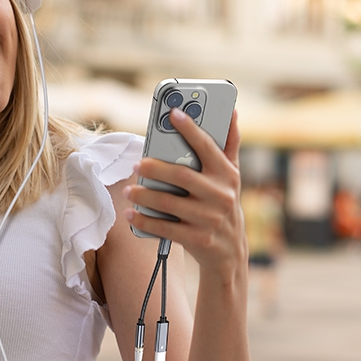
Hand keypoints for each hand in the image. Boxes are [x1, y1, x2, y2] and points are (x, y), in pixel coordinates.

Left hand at [124, 109, 244, 273]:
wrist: (231, 249)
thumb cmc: (224, 202)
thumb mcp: (231, 175)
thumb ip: (229, 144)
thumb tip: (232, 112)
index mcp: (227, 174)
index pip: (207, 147)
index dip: (190, 129)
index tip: (173, 113)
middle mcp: (220, 195)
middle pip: (182, 176)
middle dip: (155, 169)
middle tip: (137, 164)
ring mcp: (209, 218)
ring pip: (169, 203)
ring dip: (144, 196)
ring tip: (128, 190)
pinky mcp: (198, 239)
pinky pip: (165, 228)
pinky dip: (145, 220)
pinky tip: (131, 213)